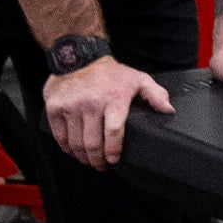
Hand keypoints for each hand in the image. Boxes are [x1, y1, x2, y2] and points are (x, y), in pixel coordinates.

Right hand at [43, 57, 174, 170]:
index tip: (114, 159)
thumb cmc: (111, 73)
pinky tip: (72, 150)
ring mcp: (71, 107)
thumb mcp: (138, 79)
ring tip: (88, 160)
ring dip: (82, 156)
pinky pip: (59, 135)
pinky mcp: (54, 108)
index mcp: (114, 99)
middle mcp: (91, 104)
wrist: (78, 57)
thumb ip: (155, 94)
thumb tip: (168, 110)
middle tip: (101, 165)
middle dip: (97, 160)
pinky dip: (66, 147)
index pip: (114, 131)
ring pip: (75, 143)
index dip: (114, 150)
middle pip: (92, 143)